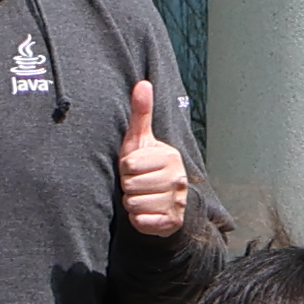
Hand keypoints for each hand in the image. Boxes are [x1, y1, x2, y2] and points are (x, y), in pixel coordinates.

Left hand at [116, 77, 193, 245]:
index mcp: (169, 157)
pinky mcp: (172, 221)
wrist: (167, 201)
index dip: (125, 168)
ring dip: (132, 203)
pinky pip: (142, 221)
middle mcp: (178, 178)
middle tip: (137, 183)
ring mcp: (177, 201)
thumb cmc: (147, 167)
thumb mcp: (141, 140)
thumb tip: (142, 83)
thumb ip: (141, 113)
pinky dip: (139, 219)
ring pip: (134, 204)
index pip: (128, 165)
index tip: (135, 168)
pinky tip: (146, 212)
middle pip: (130, 185)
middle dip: (128, 186)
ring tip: (141, 196)